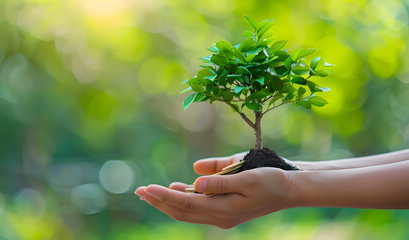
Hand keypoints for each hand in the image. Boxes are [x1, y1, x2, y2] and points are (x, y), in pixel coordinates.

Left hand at [135, 155, 293, 228]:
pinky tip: (175, 190)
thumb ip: (220, 181)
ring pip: (187, 212)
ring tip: (148, 192)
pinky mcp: (224, 211)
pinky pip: (196, 209)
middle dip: (158, 201)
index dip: (164, 196)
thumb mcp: (247, 177)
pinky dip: (182, 201)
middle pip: (181, 211)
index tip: (146, 188)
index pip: (186, 204)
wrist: (288, 191)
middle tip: (138, 191)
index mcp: (224, 209)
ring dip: (167, 202)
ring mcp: (221, 216)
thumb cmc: (270, 180)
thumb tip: (194, 181)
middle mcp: (219, 217)